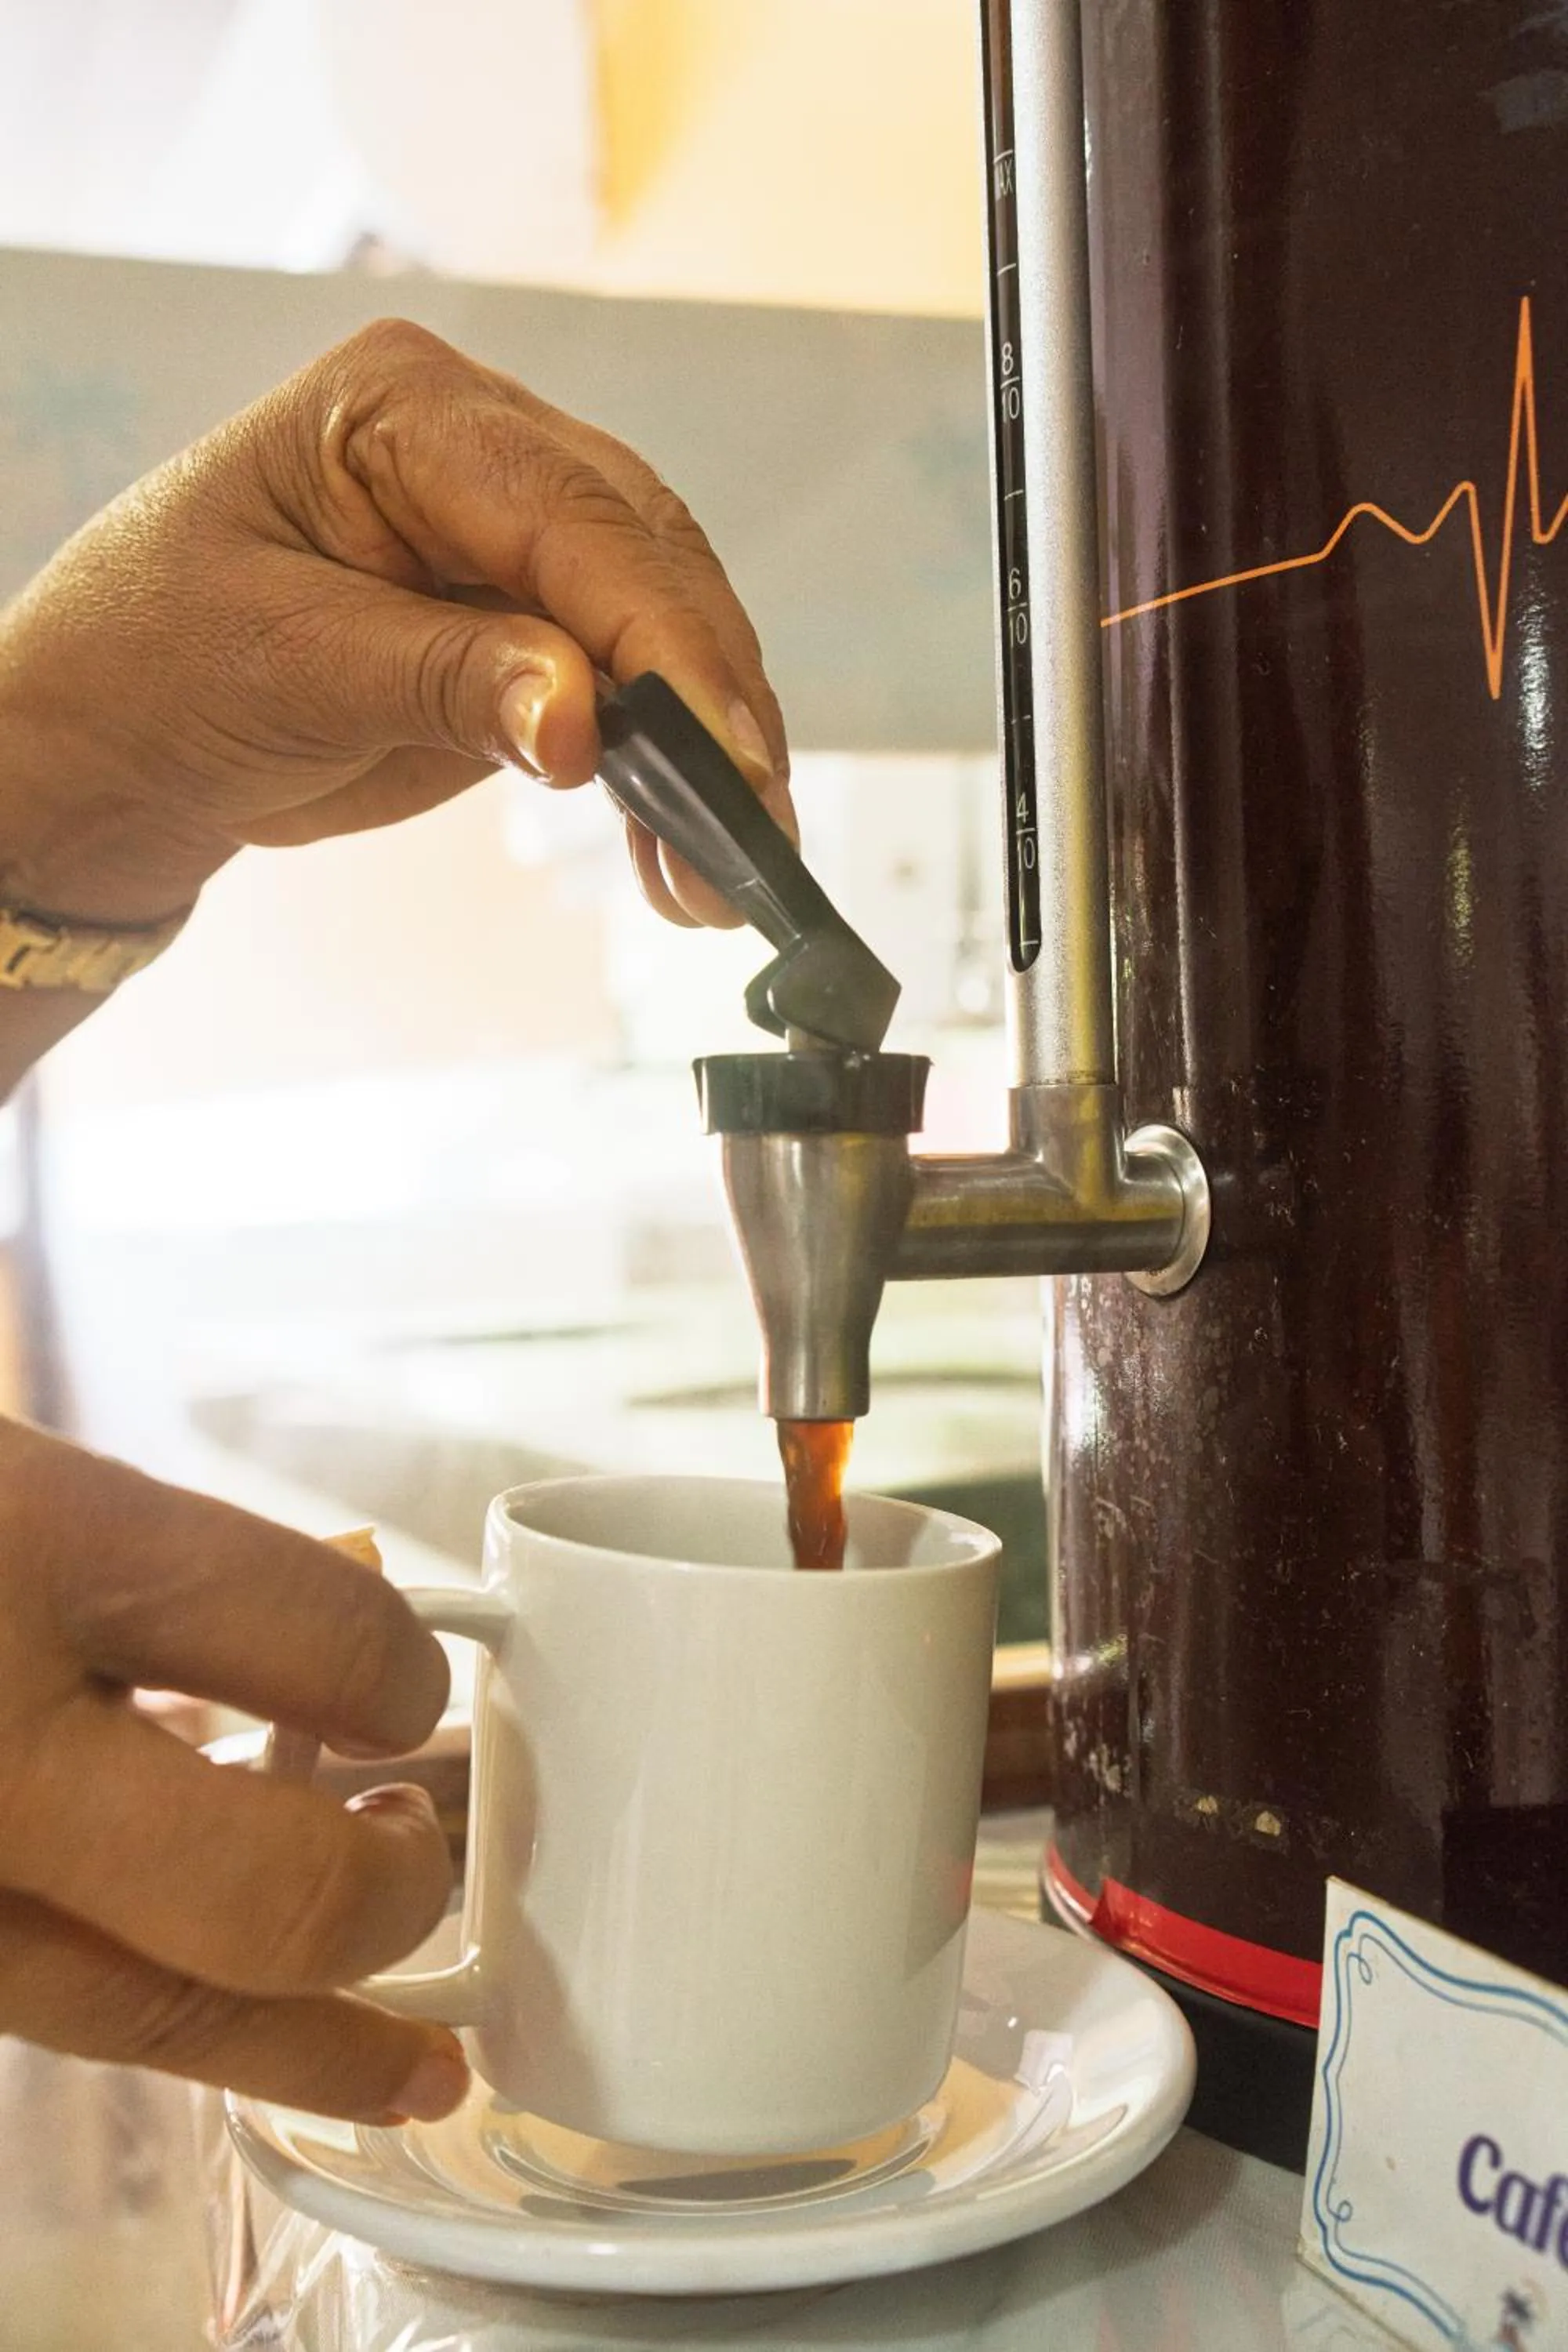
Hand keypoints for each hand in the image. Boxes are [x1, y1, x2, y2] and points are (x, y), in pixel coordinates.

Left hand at [0, 318, 792, 932]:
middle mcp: (482, 447)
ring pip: (664, 624)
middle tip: (749, 828)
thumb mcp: (288, 667)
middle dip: (708, 703)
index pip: (575, 515)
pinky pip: (631, 686)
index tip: (716, 751)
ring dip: (709, 750)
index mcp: (404, 407)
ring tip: (724, 869)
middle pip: (648, 561)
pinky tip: (685, 849)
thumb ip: (448, 681)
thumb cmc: (150, 666)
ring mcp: (514, 535)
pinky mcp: (529, 622)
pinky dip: (667, 772)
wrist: (109, 743)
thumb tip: (586, 720)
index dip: (660, 640)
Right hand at [0, 1416, 468, 2120]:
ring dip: (306, 2044)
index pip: (319, 1634)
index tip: (410, 1676)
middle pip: (264, 1897)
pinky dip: (169, 2020)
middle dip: (384, 1899)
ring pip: (149, 2012)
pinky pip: (54, 2004)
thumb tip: (352, 1622)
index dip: (401, 1668)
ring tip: (419, 2070)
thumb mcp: (15, 1474)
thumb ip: (164, 1554)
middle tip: (427, 1861)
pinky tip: (242, 2029)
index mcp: (38, 1548)